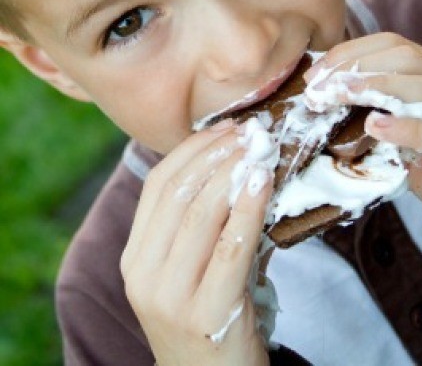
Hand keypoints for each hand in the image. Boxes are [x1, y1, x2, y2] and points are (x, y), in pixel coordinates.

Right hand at [120, 120, 271, 365]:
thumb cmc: (206, 316)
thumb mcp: (188, 269)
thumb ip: (200, 224)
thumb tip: (233, 161)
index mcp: (135, 257)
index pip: (158, 185)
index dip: (193, 149)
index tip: (225, 128)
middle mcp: (142, 274)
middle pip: (178, 193)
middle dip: (217, 153)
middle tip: (249, 131)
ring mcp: (170, 296)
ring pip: (201, 214)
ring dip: (234, 172)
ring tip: (260, 149)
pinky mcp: (205, 314)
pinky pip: (230, 247)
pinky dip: (248, 207)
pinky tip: (263, 182)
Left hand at [304, 33, 421, 216]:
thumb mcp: (395, 122)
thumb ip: (371, 101)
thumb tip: (320, 89)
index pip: (390, 45)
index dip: (349, 53)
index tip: (315, 74)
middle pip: (404, 57)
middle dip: (355, 68)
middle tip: (319, 89)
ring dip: (376, 87)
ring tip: (341, 97)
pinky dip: (406, 127)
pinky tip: (375, 127)